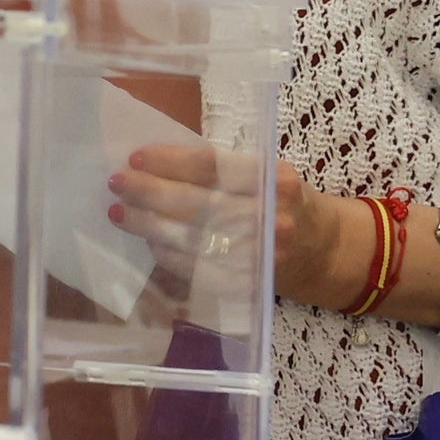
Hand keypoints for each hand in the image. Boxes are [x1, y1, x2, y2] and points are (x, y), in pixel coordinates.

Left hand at [106, 142, 345, 305]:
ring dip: (149, 226)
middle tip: (117, 183)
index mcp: (275, 180)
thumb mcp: (267, 173)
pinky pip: (198, 270)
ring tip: (119, 212)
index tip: (137, 157)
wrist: (321, 250)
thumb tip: (156, 164)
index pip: (215, 167)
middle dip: (150, 192)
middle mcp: (271, 218)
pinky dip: (168, 255)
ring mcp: (260, 255)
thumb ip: (223, 170)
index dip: (171, 161)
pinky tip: (149, 241)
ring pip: (193, 239)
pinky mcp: (248, 283)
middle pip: (199, 204)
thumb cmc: (282, 201)